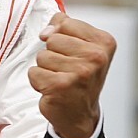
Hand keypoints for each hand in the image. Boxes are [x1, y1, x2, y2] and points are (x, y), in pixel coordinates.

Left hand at [27, 12, 115, 137]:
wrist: (80, 114)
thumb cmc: (79, 78)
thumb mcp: (81, 47)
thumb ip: (64, 28)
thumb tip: (47, 30)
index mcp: (104, 42)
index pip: (65, 22)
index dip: (61, 37)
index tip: (72, 53)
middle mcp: (96, 57)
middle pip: (52, 39)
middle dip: (53, 54)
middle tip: (66, 70)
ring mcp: (79, 72)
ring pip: (42, 56)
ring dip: (46, 69)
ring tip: (60, 79)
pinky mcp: (61, 86)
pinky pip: (34, 72)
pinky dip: (38, 81)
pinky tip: (53, 89)